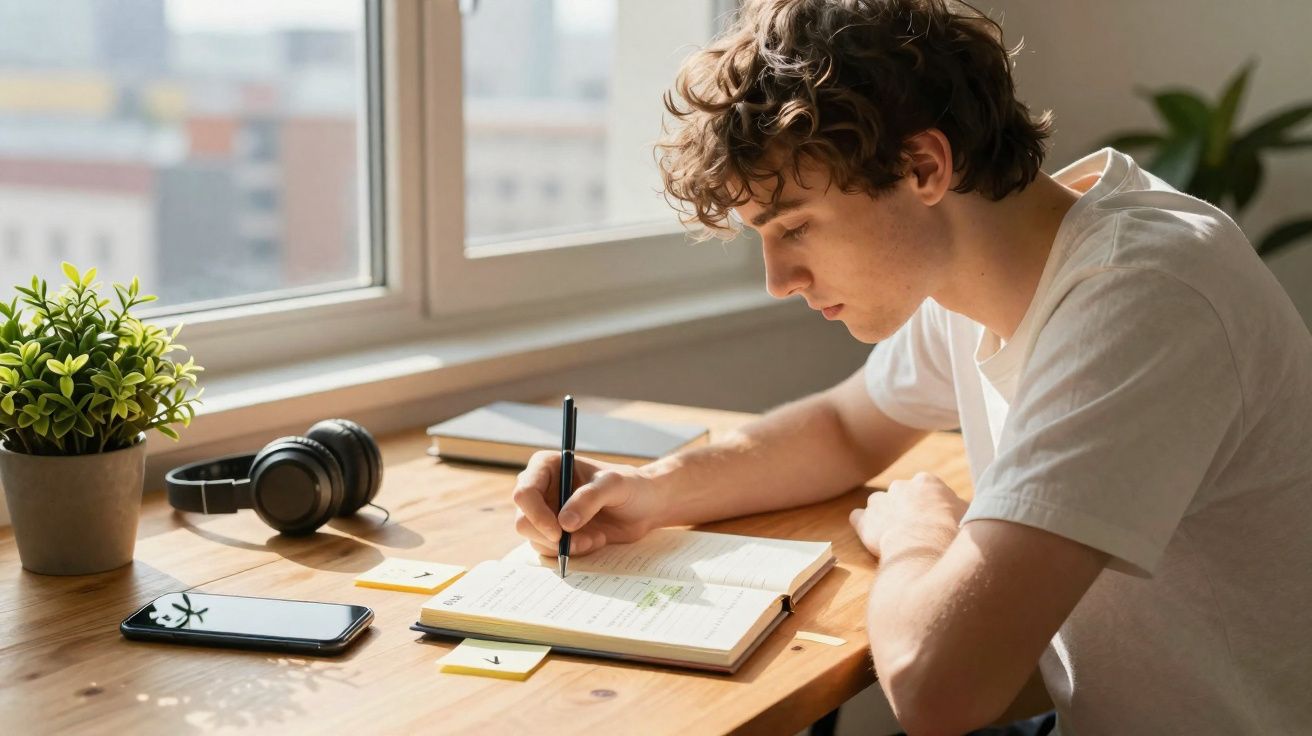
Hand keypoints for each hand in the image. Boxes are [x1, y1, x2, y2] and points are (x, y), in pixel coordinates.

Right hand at [511, 451, 665, 557]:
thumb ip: (589, 499)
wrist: (644, 507)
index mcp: (547, 467)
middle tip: (582, 540)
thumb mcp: (614, 485)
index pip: (525, 493)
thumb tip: (564, 523)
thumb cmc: (631, 486)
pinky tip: (594, 540)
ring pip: (535, 540)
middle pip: (524, 521)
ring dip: (566, 546)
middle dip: (551, 537)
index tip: (559, 532)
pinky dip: (572, 552)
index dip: (536, 515)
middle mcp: (540, 489)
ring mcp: (546, 513)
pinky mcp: (555, 533)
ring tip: (595, 537)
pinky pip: (550, 551)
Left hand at [848, 472, 967, 559]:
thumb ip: (961, 509)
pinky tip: (873, 537)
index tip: (934, 521)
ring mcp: (880, 502)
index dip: (929, 506)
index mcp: (927, 482)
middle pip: (901, 495)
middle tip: (916, 532)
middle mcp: (901, 486)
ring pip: (879, 505)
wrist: (927, 550)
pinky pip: (859, 518)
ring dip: (885, 517)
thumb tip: (964, 511)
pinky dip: (864, 525)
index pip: (925, 489)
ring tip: (895, 537)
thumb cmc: (953, 535)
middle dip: (906, 510)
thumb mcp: (969, 516)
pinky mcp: (865, 521)